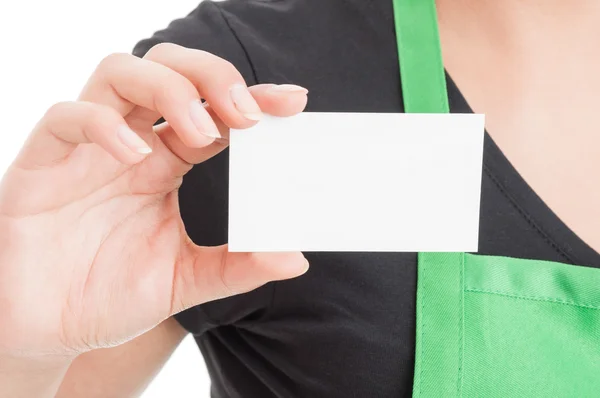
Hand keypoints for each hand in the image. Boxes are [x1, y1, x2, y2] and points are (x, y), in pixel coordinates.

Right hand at [0, 43, 308, 358]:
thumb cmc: (110, 296)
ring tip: (200, 131)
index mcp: (166, 162)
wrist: (46, 330)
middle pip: (168, 69)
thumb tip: (296, 258)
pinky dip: (102, 126)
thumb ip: (238, 267)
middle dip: (212, 77)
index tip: (293, 102)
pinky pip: (66, 118)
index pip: (212, 110)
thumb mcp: (185, 280)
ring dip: (168, 88)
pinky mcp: (42, 164)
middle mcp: (130, 144)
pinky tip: (135, 157)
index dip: (252, 97)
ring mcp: (86, 149)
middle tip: (247, 113)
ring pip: (120, 73)